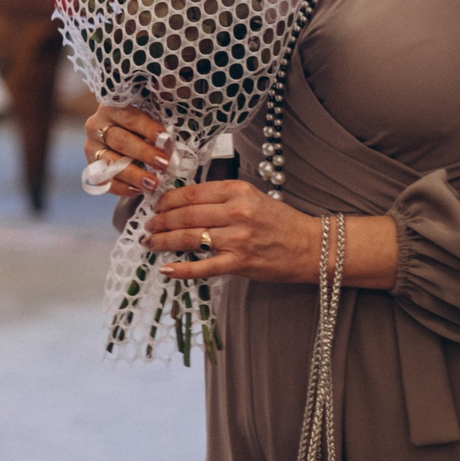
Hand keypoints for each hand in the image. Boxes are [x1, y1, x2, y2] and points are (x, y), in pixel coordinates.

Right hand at [82, 105, 168, 197]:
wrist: (122, 138)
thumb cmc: (140, 127)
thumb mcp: (146, 118)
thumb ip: (155, 128)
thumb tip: (169, 145)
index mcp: (110, 108)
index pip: (130, 118)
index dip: (149, 129)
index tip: (166, 142)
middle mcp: (96, 126)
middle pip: (120, 141)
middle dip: (144, 153)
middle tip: (164, 164)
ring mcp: (92, 148)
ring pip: (111, 162)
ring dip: (134, 174)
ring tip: (153, 184)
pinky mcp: (91, 168)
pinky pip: (104, 181)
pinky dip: (122, 187)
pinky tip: (138, 190)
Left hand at [144, 180, 319, 282]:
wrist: (312, 247)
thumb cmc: (281, 222)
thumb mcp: (252, 197)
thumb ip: (222, 197)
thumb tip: (186, 202)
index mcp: (238, 191)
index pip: (192, 193)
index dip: (168, 200)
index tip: (156, 205)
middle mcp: (236, 212)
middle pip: (186, 215)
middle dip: (161, 220)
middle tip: (147, 225)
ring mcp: (237, 239)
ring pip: (190, 238)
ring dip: (164, 240)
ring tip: (150, 242)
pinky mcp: (240, 263)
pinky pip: (203, 267)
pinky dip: (182, 269)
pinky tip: (166, 269)